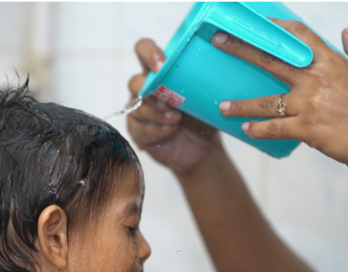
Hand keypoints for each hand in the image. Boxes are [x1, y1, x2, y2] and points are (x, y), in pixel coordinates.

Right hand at [127, 39, 219, 174]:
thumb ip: (202, 78)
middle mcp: (144, 88)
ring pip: (138, 107)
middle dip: (152, 91)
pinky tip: (172, 130)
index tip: (161, 65)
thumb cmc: (203, 115)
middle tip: (171, 102)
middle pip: (135, 82)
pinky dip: (158, 129)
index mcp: (159, 71)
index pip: (143, 49)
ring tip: (177, 119)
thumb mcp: (206, 94)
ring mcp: (138, 110)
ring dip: (158, 113)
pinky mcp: (137, 131)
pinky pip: (140, 128)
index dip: (148, 53)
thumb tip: (212, 65)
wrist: (203, 147)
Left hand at [212, 20, 347, 179]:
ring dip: (241, 104)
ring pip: (266, 102)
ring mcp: (310, 105)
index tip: (257, 22)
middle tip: (218, 41)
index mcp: (334, 63)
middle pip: (271, 59)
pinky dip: (259, 130)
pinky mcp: (308, 130)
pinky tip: (246, 130)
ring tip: (222, 107)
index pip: (299, 35)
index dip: (275, 26)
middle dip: (241, 49)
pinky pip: (275, 129)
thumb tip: (346, 31)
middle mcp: (317, 80)